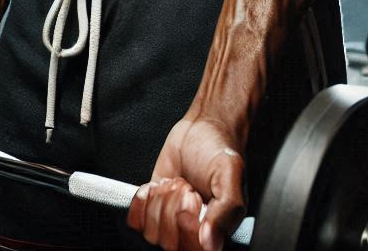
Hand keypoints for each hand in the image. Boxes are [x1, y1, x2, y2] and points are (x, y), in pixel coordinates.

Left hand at [126, 117, 245, 250]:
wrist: (203, 129)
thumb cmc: (220, 150)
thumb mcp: (230, 174)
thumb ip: (226, 208)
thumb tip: (210, 243)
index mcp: (218, 233)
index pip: (192, 250)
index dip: (187, 226)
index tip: (193, 197)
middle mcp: (195, 233)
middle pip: (169, 243)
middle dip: (173, 207)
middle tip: (186, 186)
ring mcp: (172, 222)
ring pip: (151, 233)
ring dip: (160, 201)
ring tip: (176, 182)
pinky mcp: (154, 208)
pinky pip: (136, 221)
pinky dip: (141, 201)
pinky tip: (155, 185)